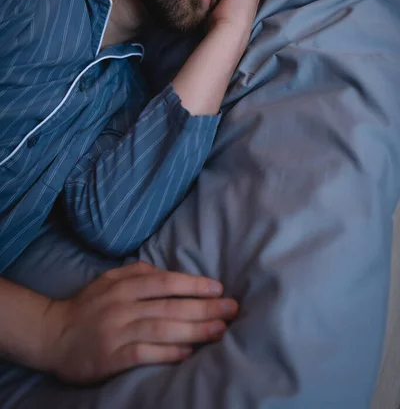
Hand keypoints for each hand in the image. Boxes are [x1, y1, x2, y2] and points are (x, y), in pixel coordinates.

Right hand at [41, 261, 237, 382]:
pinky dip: (167, 353)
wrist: (52, 334)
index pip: (166, 282)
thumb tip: (166, 271)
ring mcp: (117, 331)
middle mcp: (122, 305)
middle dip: (204, 307)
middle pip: (170, 306)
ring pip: (161, 329)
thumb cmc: (87, 305)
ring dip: (194, 330)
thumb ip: (137, 272)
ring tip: (220, 330)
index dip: (194, 284)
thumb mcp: (108, 279)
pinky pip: (144, 354)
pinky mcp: (111, 357)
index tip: (219, 288)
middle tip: (232, 309)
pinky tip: (188, 353)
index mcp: (124, 285)